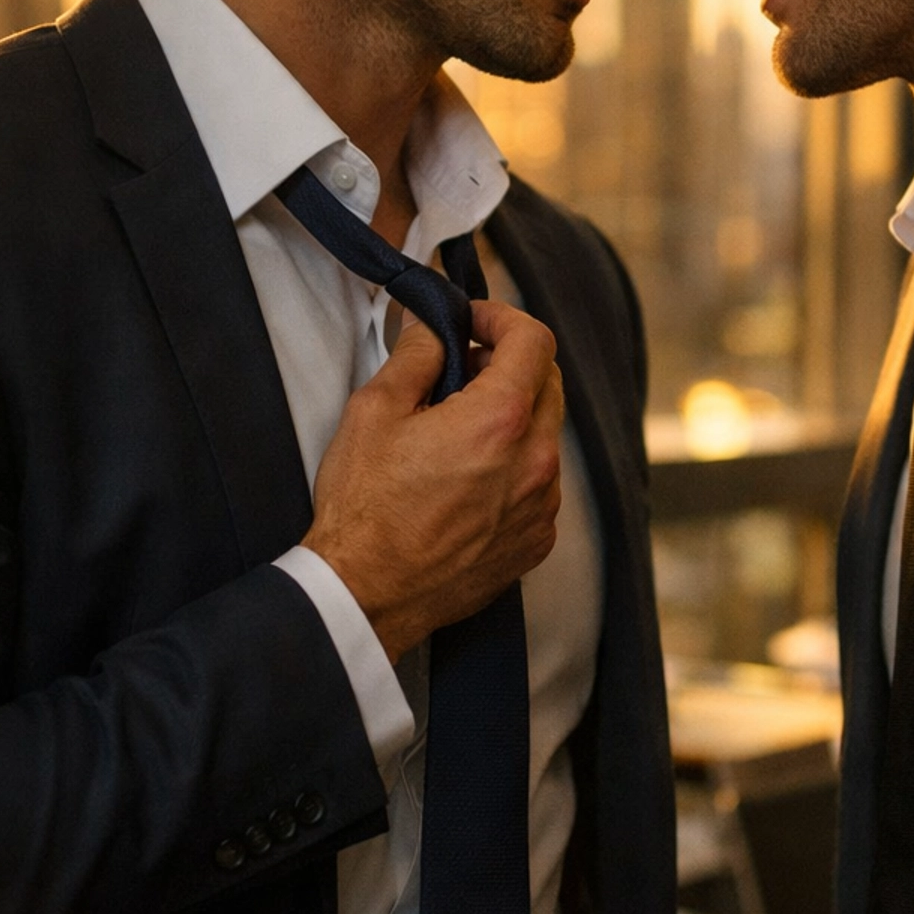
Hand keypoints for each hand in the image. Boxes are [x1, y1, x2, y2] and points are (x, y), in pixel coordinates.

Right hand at [302, 297, 562, 660]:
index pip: (535, 340)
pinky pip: (541, 482)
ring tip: (460, 428)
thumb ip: (416, 354)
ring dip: (515, 416)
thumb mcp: (375, 411)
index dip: (503, 319)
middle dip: (510, 363)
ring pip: (548, 434)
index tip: (475, 323)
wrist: (367, 594)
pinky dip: (516, 464)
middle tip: (461, 370)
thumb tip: (434, 324)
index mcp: (500, 420)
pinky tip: (469, 476)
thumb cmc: (364, 509)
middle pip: (549, 382)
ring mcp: (542, 505)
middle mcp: (536, 461)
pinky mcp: (536, 539)